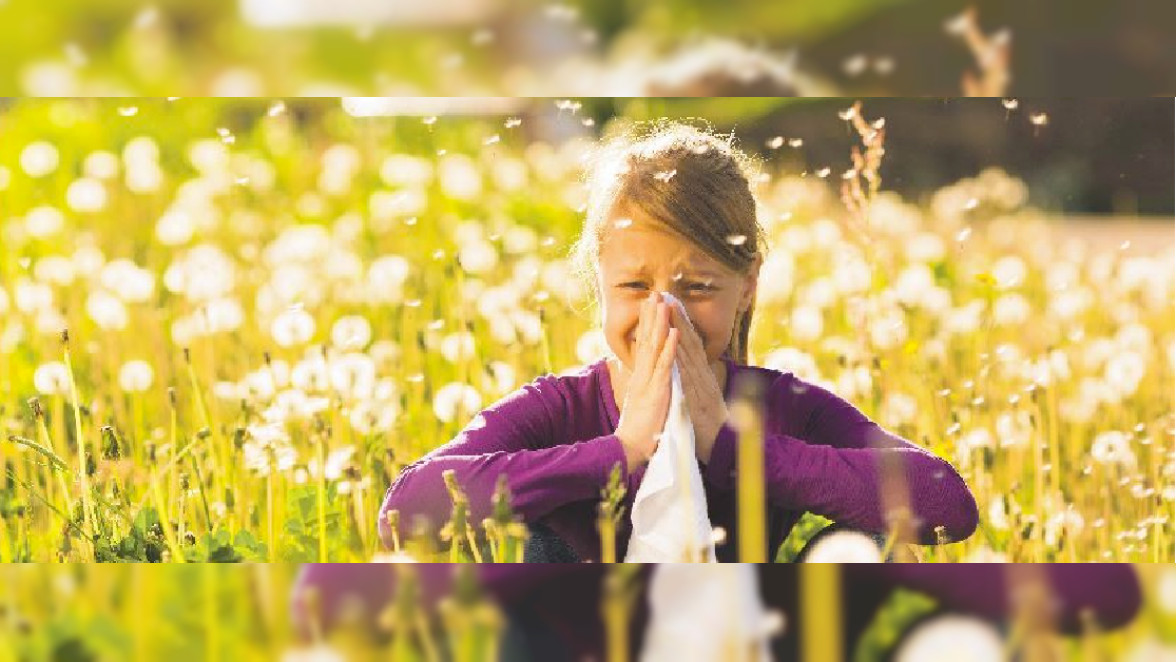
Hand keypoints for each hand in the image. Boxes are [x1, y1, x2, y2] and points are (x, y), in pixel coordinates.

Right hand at [615, 292, 678, 469]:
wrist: (631, 448)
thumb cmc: (639, 427)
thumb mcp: (642, 401)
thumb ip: (643, 385)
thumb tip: (643, 374)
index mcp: (641, 376)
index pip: (644, 344)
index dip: (647, 323)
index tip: (650, 304)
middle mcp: (642, 374)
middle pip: (646, 339)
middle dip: (651, 315)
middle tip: (654, 293)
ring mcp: (649, 381)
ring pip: (654, 347)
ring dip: (659, 323)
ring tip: (662, 303)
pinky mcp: (657, 391)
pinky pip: (665, 366)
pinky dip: (670, 348)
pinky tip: (674, 332)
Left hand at [667, 303, 728, 463]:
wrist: (723, 447)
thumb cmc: (710, 425)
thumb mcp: (701, 398)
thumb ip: (695, 382)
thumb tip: (688, 369)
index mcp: (701, 375)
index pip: (689, 344)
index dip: (680, 323)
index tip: (670, 304)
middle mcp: (703, 376)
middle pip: (689, 342)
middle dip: (678, 318)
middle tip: (667, 296)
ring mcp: (702, 385)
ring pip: (688, 354)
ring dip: (679, 331)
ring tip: (669, 310)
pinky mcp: (699, 399)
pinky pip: (688, 377)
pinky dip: (682, 360)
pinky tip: (675, 344)